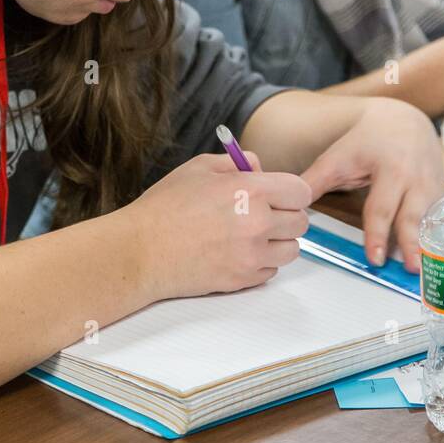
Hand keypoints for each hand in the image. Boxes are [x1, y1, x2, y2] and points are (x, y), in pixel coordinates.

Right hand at [125, 152, 310, 298]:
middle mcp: (258, 224)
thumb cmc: (165, 207)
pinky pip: (271, 271)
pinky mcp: (242, 280)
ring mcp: (251, 255)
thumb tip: (259, 167)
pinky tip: (239, 252)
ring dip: (278, 241)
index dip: (291, 191)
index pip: (301, 192)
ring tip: (252, 235)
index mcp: (251, 191)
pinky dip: (261, 263)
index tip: (279, 194)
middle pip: (301, 222)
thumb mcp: (200, 167)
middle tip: (264, 213)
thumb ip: (237, 163)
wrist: (142, 251)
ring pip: (292, 249)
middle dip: (286, 215)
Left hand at [300, 99, 443, 271]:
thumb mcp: (338, 157)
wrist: (402, 121)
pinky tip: (437, 259)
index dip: (376, 234)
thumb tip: (290, 205)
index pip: (381, 207)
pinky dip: (439, 238)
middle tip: (409, 269)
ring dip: (429, 246)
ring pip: (432, 220)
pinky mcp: (443, 193)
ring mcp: (433, 184)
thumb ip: (314, 181)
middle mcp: (415, 177)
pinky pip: (442, 219)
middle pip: (413, 216)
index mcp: (389, 167)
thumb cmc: (366, 141)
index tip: (374, 258)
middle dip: (411, 244)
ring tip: (424, 271)